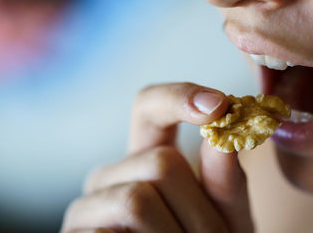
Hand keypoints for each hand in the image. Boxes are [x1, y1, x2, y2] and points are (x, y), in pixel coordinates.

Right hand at [61, 83, 253, 232]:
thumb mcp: (225, 215)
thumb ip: (225, 180)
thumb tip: (225, 133)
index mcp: (147, 158)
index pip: (149, 106)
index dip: (180, 97)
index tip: (219, 105)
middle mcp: (112, 175)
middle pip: (162, 163)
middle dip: (200, 210)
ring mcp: (87, 206)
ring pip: (138, 200)